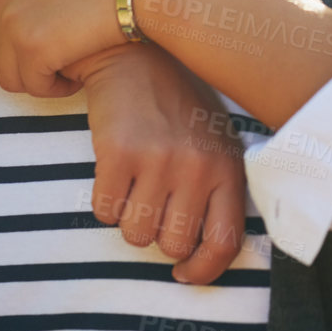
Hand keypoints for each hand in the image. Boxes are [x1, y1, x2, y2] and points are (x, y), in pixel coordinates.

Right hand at [76, 44, 247, 284]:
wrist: (136, 57)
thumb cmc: (178, 107)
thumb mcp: (215, 142)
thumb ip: (217, 191)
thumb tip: (203, 255)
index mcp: (227, 167)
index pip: (224, 244)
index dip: (202, 271)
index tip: (183, 273)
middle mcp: (197, 167)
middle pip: (172, 245)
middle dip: (157, 234)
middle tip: (153, 205)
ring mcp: (157, 160)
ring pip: (135, 235)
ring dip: (129, 220)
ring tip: (135, 186)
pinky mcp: (118, 154)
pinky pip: (104, 213)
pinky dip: (105, 203)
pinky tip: (115, 174)